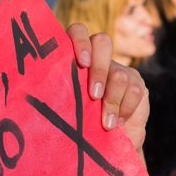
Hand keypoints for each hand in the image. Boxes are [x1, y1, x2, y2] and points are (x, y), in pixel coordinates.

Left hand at [68, 23, 149, 155]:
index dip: (80, 42)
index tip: (82, 64)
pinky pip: (134, 90)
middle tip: (93, 95)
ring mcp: (119, 69)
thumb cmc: (77, 125)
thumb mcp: (65, 109)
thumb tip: (38, 96)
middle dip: (98, 69)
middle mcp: (97, 58)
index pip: (78, 32)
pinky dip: (125, 110)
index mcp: (75, 58)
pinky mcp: (136, 83)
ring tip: (105, 123)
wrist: (105, 143)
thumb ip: (58, 96)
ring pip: (118, 73)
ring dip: (111, 101)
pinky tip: (116, 123)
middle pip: (102, 42)